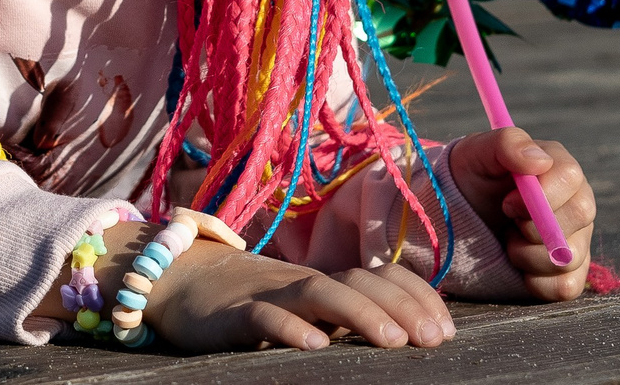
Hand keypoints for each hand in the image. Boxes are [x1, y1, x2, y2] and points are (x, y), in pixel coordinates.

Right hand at [28, 224, 453, 352]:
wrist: (173, 278)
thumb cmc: (248, 299)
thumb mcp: (301, 304)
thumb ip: (344, 310)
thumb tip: (407, 332)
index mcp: (324, 277)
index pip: (380, 274)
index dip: (417, 295)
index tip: (447, 330)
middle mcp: (302, 280)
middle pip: (358, 282)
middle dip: (402, 308)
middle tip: (435, 340)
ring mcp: (266, 292)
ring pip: (318, 293)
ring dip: (360, 314)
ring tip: (395, 342)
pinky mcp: (231, 313)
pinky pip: (262, 317)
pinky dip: (289, 328)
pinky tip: (315, 346)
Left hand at [446, 128, 596, 299]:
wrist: (459, 217)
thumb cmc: (471, 178)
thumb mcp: (478, 152)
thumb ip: (507, 144)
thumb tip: (540, 160)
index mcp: (560, 168)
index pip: (570, 177)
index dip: (539, 193)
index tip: (507, 202)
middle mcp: (577, 203)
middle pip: (580, 215)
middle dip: (533, 225)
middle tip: (508, 222)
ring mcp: (578, 239)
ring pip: (571, 256)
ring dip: (527, 253)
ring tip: (508, 240)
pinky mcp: (570, 273)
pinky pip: (566, 286)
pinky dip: (535, 281)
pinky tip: (518, 265)